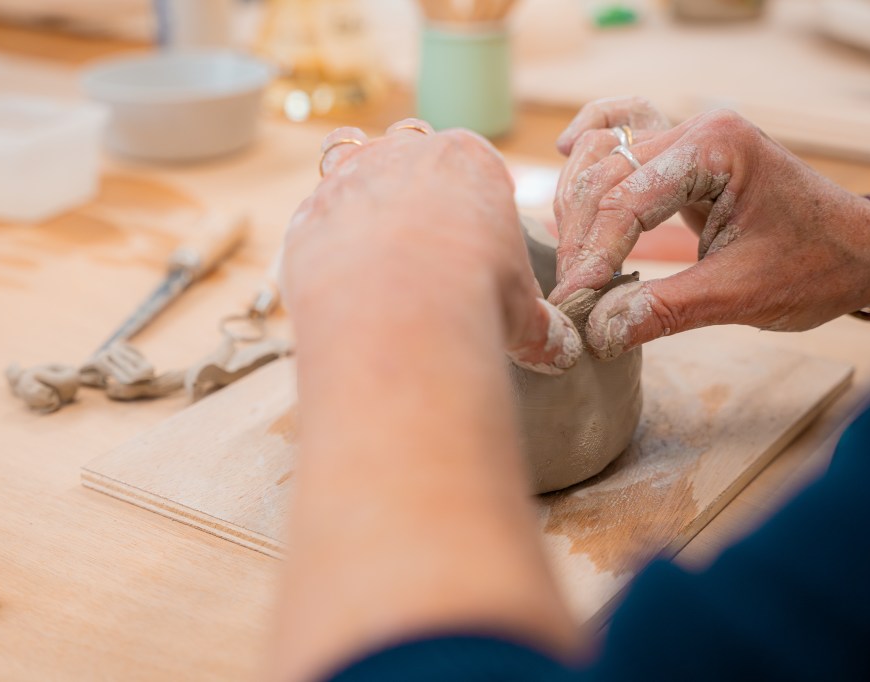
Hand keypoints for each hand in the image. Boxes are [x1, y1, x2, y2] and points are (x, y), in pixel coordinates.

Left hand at [283, 118, 581, 372]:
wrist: (397, 309)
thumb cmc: (475, 296)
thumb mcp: (522, 314)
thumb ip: (540, 327)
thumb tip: (562, 354)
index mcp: (468, 159)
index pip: (474, 159)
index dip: (476, 189)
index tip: (475, 222)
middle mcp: (404, 154)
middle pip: (408, 145)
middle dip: (411, 174)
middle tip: (416, 222)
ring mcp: (349, 177)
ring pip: (345, 155)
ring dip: (353, 182)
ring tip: (364, 227)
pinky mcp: (308, 216)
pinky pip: (313, 216)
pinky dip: (322, 236)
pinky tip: (333, 271)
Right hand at [550, 98, 869, 358]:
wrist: (862, 250)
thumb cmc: (816, 265)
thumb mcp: (739, 294)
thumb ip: (664, 309)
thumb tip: (596, 331)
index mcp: (716, 149)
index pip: (626, 200)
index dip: (592, 255)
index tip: (570, 303)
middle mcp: (697, 129)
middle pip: (604, 175)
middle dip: (580, 239)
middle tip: (568, 298)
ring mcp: (688, 133)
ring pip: (603, 155)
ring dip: (577, 206)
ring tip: (572, 265)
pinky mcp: (683, 150)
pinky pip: (625, 128)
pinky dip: (593, 143)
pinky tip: (566, 150)